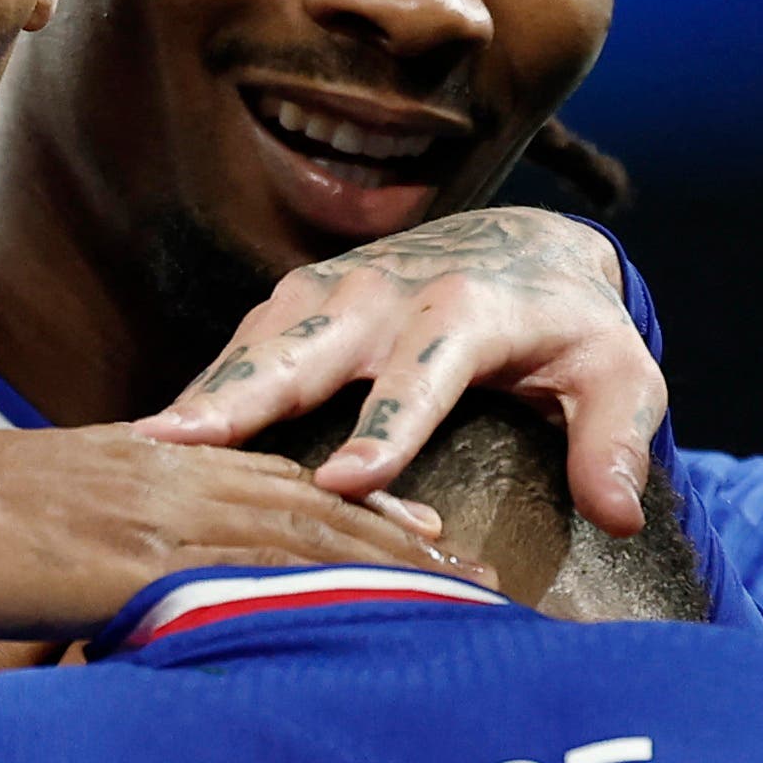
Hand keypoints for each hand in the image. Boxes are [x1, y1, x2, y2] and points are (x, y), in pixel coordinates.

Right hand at [0, 424, 468, 636]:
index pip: (263, 475)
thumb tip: (81, 562)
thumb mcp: (8, 512)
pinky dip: (320, 592)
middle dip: (394, 534)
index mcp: (130, 457)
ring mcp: (148, 511)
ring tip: (457, 596)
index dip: (345, 500)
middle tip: (471, 570)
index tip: (409, 524)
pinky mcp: (130, 562)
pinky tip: (372, 619)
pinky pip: (248, 575)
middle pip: (305, 498)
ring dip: (386, 564)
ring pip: (300, 531)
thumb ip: (65, 529)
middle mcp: (157, 471)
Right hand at [135, 208, 668, 536]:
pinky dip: (197, 398)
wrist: (526, 250)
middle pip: (306, 347)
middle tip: (179, 450)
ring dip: (200, 398)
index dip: (388, 423)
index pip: (424, 367)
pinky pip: (235, 354)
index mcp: (466, 308)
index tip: (348, 482)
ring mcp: (325, 293)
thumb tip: (615, 511)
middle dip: (243, 398)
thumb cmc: (574, 333)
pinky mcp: (291, 307)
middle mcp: (384, 290)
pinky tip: (150, 450)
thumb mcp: (621, 376)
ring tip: (141, 454)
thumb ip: (617, 438)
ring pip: (254, 349)